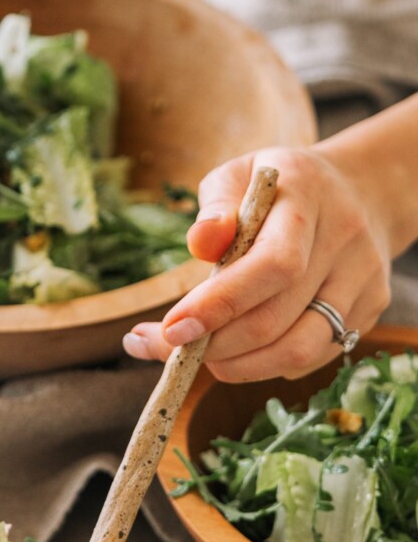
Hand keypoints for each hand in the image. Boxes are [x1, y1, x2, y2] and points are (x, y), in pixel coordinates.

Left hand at [123, 146, 391, 381]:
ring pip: (302, 349)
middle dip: (216, 344)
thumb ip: (215, 206)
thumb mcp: (238, 175)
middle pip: (279, 316)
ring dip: (241, 366)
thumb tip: (200, 243)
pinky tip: (240, 352)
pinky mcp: (371, 309)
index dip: (220, 304)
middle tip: (170, 347)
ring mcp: (364, 278)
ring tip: (202, 357)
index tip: (172, 328)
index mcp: (308, 195)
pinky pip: (315, 356)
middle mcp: (344, 238)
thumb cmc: (278, 187)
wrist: (358, 189)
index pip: (273, 263)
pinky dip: (269, 365)